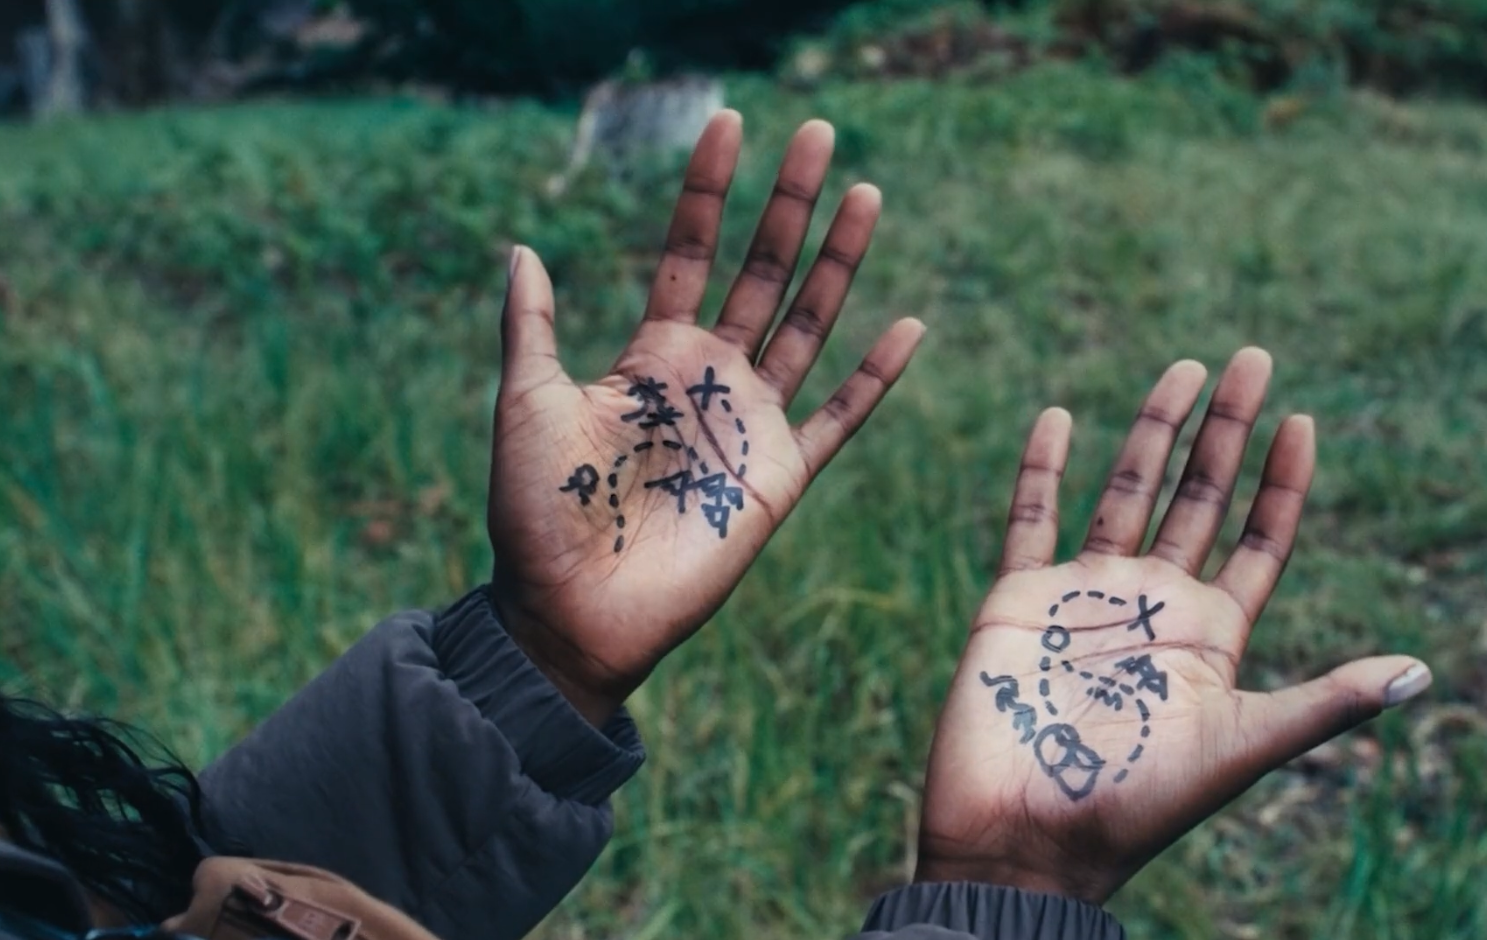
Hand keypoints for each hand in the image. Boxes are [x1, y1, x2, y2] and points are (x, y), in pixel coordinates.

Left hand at [488, 112, 924, 724]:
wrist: (571, 611)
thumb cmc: (538, 515)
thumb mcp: (527, 405)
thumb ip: (533, 328)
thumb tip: (522, 248)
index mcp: (652, 354)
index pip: (691, 250)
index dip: (710, 189)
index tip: (731, 121)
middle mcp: (710, 377)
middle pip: (762, 270)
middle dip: (790, 203)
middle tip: (821, 133)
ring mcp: (751, 422)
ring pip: (808, 323)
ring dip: (839, 262)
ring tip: (867, 195)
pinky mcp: (780, 475)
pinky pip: (840, 416)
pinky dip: (876, 375)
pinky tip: (909, 325)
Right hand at [914, 348, 1430, 902]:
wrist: (1022, 840)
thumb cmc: (1133, 806)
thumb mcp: (1239, 749)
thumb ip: (1321, 703)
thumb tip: (1422, 672)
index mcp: (1210, 635)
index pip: (1259, 541)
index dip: (1284, 484)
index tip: (1303, 422)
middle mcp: (1152, 605)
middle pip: (1199, 498)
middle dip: (1227, 430)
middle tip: (1253, 356)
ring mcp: (1084, 597)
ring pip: (1125, 494)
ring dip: (1152, 431)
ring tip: (1183, 367)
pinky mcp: (1018, 599)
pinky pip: (1031, 519)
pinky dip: (1041, 468)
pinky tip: (1057, 416)